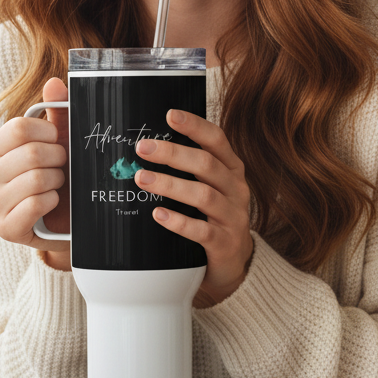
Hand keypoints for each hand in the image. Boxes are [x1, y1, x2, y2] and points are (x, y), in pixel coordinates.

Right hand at [0, 77, 71, 269]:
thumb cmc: (60, 175)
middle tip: (60, 167)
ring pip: (35, 179)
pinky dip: (52, 201)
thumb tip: (53, 82)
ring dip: (57, 181)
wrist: (67, 218)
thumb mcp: (60, 141)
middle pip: (30, 153)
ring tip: (56, 185)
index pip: (18, 128)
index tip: (57, 139)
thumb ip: (57, 112)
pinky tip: (52, 203)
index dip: (48, 131)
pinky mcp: (5, 228)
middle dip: (57, 159)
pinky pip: (35, 204)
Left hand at [136, 110, 253, 307]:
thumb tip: (148, 144)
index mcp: (231, 168)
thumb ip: (190, 167)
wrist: (233, 262)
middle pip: (206, 164)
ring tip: (142, 179)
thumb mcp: (208, 186)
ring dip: (170, 185)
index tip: (170, 115)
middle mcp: (236, 188)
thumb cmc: (212, 216)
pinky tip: (158, 214)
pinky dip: (179, 222)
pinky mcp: (226, 244)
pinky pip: (202, 231)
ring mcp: (233, 217)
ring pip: (203, 195)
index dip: (194, 126)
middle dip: (172, 153)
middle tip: (142, 148)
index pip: (216, 139)